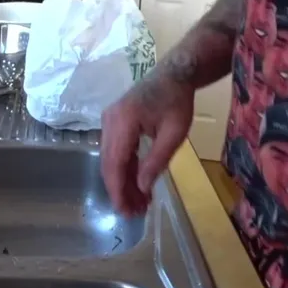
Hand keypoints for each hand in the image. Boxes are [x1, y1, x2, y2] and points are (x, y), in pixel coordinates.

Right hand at [100, 75, 194, 214]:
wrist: (174, 74)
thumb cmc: (177, 102)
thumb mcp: (174, 134)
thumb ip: (156, 161)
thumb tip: (142, 188)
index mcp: (123, 122)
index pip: (115, 163)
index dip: (118, 190)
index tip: (125, 211)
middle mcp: (109, 121)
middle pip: (109, 164)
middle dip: (120, 190)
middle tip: (134, 213)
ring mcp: (109, 121)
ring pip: (110, 160)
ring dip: (123, 182)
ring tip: (138, 203)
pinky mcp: (114, 123)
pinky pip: (115, 151)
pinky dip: (125, 169)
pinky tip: (136, 184)